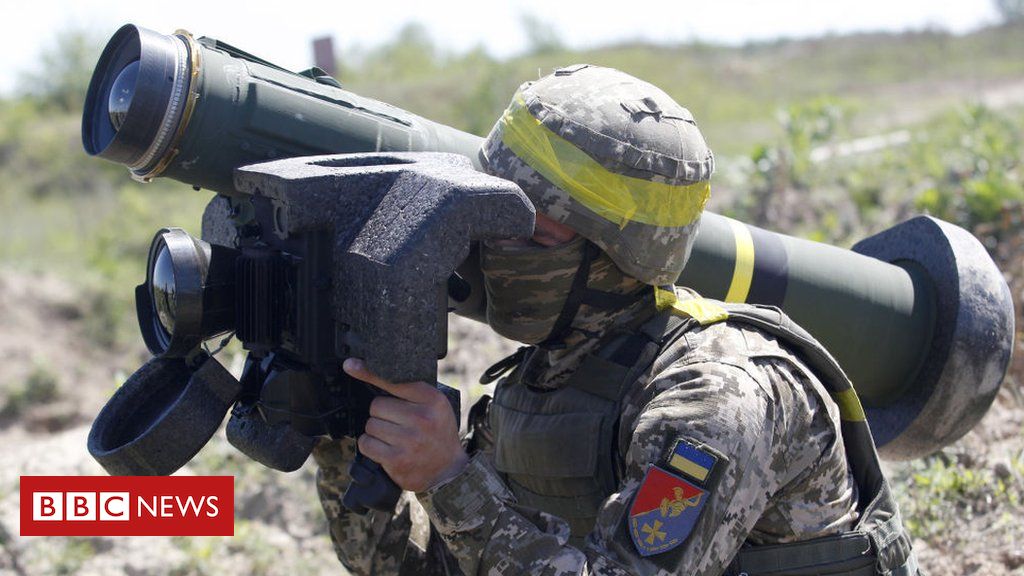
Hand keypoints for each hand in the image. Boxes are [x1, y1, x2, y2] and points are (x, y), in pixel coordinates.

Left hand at [343, 358, 468, 492]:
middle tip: (396, 423)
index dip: (369, 373)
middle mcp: (422, 418)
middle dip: (381, 414)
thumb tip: (364, 369)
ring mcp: (409, 440)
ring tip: (394, 438)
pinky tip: (386, 449)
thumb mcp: (434, 405)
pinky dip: (371, 446)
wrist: (449, 469)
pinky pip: (366, 444)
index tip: (350, 365)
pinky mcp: (397, 459)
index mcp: (432, 399)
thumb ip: (408, 389)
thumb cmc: (437, 432)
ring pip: (370, 425)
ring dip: (376, 432)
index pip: (393, 382)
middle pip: (376, 405)